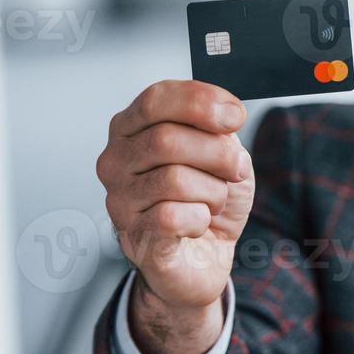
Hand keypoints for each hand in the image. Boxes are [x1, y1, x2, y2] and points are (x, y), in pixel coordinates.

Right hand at [96, 80, 252, 353]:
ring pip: (173, 179)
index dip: (202, 103)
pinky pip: (173, 216)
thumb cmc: (206, 199)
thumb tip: (222, 117)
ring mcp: (119, 200)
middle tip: (232, 169)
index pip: (156, 99)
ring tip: (211, 200)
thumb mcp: (221, 151)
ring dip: (212, 190)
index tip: (235, 116)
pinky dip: (201, 218)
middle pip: (167, 139)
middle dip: (217, 153)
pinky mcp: (134, 236)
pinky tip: (198, 222)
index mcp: (133, 129)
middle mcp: (117, 161)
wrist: (206, 254)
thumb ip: (216, 128)